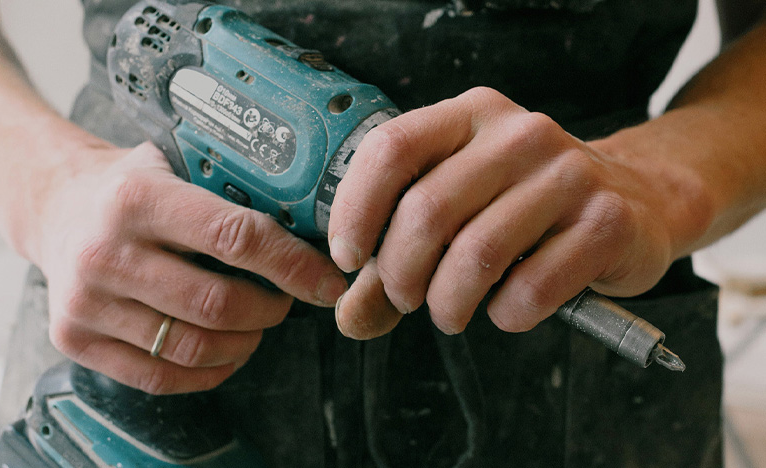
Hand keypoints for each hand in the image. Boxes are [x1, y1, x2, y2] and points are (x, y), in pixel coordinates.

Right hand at [35, 142, 346, 393]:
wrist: (56, 208)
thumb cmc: (131, 188)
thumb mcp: (174, 163)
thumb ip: (232, 188)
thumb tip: (315, 224)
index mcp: (138, 198)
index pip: (234, 237)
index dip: (292, 265)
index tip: (327, 281)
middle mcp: (106, 252)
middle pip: (218, 304)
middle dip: (273, 308)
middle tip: (289, 300)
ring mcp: (85, 302)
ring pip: (194, 347)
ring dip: (245, 342)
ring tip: (258, 323)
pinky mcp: (75, 339)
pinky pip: (160, 377)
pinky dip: (209, 372)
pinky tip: (226, 351)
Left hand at [329, 87, 705, 337]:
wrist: (637, 203)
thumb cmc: (530, 209)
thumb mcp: (459, 212)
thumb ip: (397, 259)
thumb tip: (351, 316)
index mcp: (470, 116)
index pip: (391, 149)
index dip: (355, 210)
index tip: (349, 257)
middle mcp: (519, 134)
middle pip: (427, 211)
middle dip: (400, 275)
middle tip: (407, 299)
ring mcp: (568, 174)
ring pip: (477, 255)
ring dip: (448, 303)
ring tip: (451, 312)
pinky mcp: (605, 221)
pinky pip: (531, 288)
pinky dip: (506, 315)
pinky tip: (508, 309)